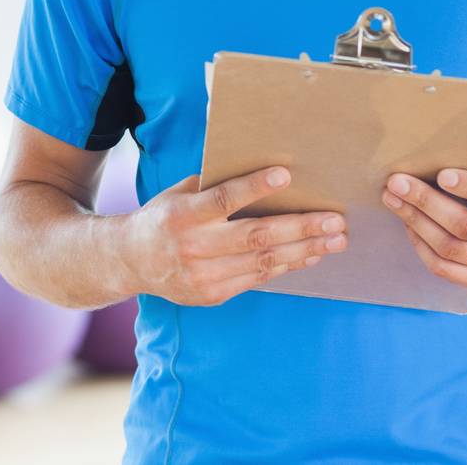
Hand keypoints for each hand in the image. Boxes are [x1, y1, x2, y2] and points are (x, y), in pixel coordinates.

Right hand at [122, 166, 348, 306]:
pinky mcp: (212, 294)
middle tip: (334, 220)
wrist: (131, 261)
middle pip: (255, 236)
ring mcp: (203, 274)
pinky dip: (287, 266)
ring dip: (304, 250)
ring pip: (263, 261)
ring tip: (335, 240)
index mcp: (182, 214)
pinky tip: (309, 255)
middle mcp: (193, 246)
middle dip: (300, 228)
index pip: (224, 199)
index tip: (286, 174)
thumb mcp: (177, 193)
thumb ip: (212, 185)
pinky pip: (258, 278)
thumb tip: (262, 172)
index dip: (255, 187)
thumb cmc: (162, 217)